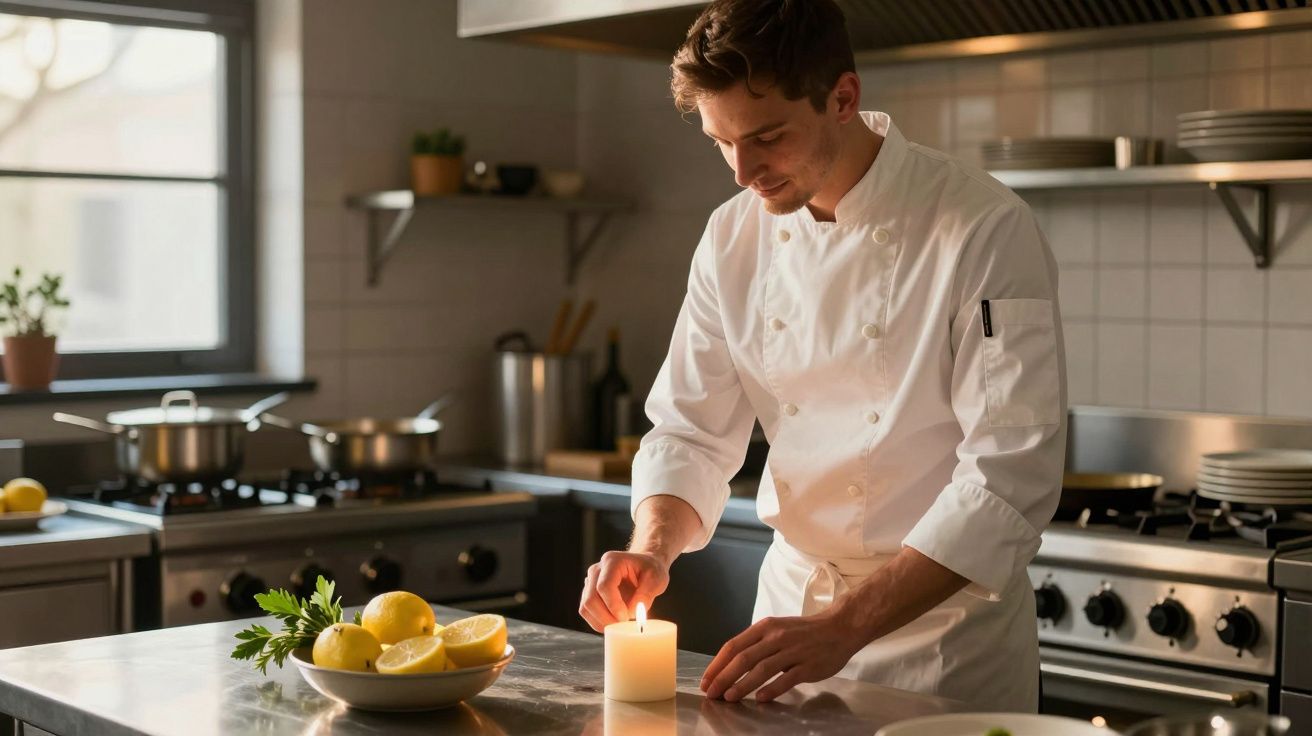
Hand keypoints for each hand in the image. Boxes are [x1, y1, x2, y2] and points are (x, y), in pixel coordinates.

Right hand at [578, 550, 669, 631]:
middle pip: (591, 599)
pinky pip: (586, 611)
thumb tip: (631, 613)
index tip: (627, 617)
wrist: (644, 566)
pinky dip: (598, 622)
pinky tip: (613, 623)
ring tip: (620, 626)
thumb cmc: (650, 570)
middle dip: (606, 617)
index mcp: (612, 561)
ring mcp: (590, 581)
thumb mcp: (656, 579)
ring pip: (585, 607)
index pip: (604, 586)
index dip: (613, 605)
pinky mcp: (589, 593)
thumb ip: (646, 595)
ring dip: (601, 622)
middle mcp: (597, 570)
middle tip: (624, 625)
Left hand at [700, 610, 865, 702]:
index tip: (706, 679)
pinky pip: (786, 679)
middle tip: (712, 693)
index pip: (734, 645)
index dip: (717, 664)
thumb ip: (757, 644)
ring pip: (762, 669)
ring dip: (743, 685)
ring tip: (729, 697)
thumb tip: (731, 665)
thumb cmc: (804, 632)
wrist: (840, 627)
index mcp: (765, 627)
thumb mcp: (777, 629)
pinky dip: (772, 689)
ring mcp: (793, 651)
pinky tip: (761, 699)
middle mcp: (776, 637)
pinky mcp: (808, 665)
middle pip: (743, 658)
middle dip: (724, 677)